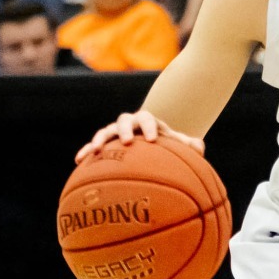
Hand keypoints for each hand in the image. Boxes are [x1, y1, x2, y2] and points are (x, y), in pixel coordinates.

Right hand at [75, 110, 204, 162]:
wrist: (150, 143)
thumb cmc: (165, 146)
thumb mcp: (177, 145)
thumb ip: (188, 145)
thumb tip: (199, 148)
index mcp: (147, 121)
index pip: (147, 118)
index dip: (149, 127)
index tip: (153, 139)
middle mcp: (129, 124)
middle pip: (124, 120)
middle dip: (124, 130)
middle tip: (127, 141)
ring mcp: (115, 133)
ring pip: (105, 131)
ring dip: (100, 139)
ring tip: (96, 150)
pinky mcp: (105, 144)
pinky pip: (94, 146)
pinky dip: (86, 150)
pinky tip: (78, 160)